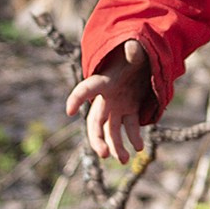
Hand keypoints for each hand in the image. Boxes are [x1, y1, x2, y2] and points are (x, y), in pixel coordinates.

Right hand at [64, 39, 151, 162]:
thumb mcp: (135, 50)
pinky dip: (134, 138)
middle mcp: (107, 97)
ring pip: (112, 131)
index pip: (87, 89)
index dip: (77, 98)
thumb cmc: (134, 52)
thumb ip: (133, 51)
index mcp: (104, 81)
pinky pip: (129, 127)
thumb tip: (133, 48)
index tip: (69, 110)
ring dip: (116, 146)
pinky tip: (139, 148)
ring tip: (124, 160)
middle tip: (104, 154)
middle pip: (96, 122)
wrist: (141, 59)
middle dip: (98, 138)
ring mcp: (118, 105)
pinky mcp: (130, 110)